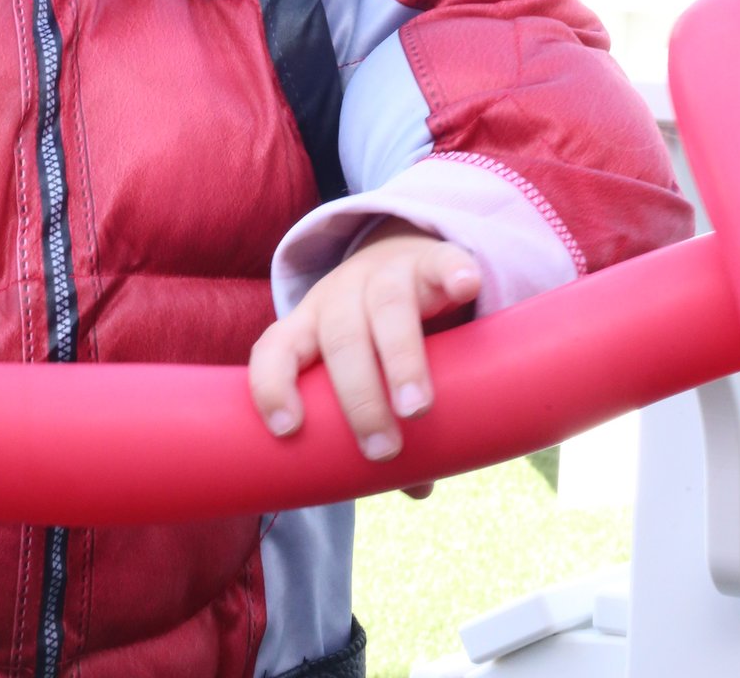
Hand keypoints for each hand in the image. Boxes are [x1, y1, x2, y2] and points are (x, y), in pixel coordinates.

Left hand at [249, 224, 479, 475]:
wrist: (405, 255)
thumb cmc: (376, 335)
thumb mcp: (365, 373)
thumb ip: (380, 422)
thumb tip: (416, 485)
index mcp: (311, 325)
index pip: (275, 349)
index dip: (272, 385)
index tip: (288, 429)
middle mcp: (342, 295)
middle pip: (340, 337)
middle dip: (357, 395)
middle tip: (382, 448)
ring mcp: (387, 273)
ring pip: (387, 306)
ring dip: (400, 358)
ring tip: (416, 407)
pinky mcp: (432, 260)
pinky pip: (441, 261)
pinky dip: (454, 273)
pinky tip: (467, 287)